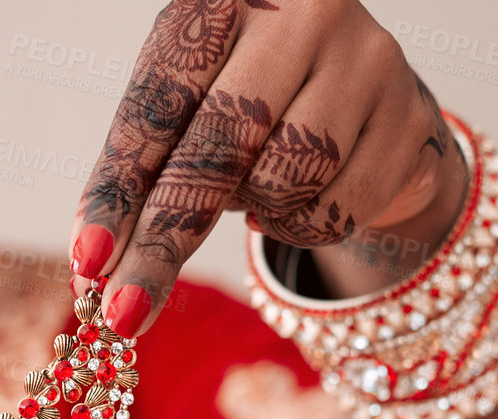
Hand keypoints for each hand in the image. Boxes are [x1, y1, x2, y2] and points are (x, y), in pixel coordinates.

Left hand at [68, 0, 465, 335]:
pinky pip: (331, 213)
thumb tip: (92, 266)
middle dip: (164, 242)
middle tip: (125, 311)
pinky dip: (299, 227)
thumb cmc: (249, 98)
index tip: (88, 261)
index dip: (118, 190)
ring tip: (254, 185)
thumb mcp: (184, 109)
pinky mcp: (409, 116)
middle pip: (218, 150)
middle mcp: (304, 10)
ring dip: (251, 213)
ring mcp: (367, 59)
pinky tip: (299, 195)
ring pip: (281, 184)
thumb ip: (138, 172)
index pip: (157, 105)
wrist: (364, 94)